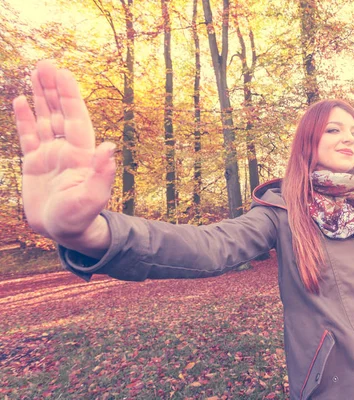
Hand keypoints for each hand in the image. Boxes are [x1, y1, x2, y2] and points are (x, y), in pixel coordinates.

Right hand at [13, 60, 115, 241]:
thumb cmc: (82, 217)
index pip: (75, 118)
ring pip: (44, 119)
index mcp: (82, 153)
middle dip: (53, 89)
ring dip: (40, 97)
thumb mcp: (93, 197)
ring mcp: (50, 155)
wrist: (65, 232)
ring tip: (35, 72)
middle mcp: (67, 149)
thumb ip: (101, 173)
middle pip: (59, 112)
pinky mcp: (34, 164)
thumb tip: (110, 147)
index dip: (69, 96)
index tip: (63, 73)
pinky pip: (28, 136)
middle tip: (45, 63)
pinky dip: (24, 119)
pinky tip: (21, 100)